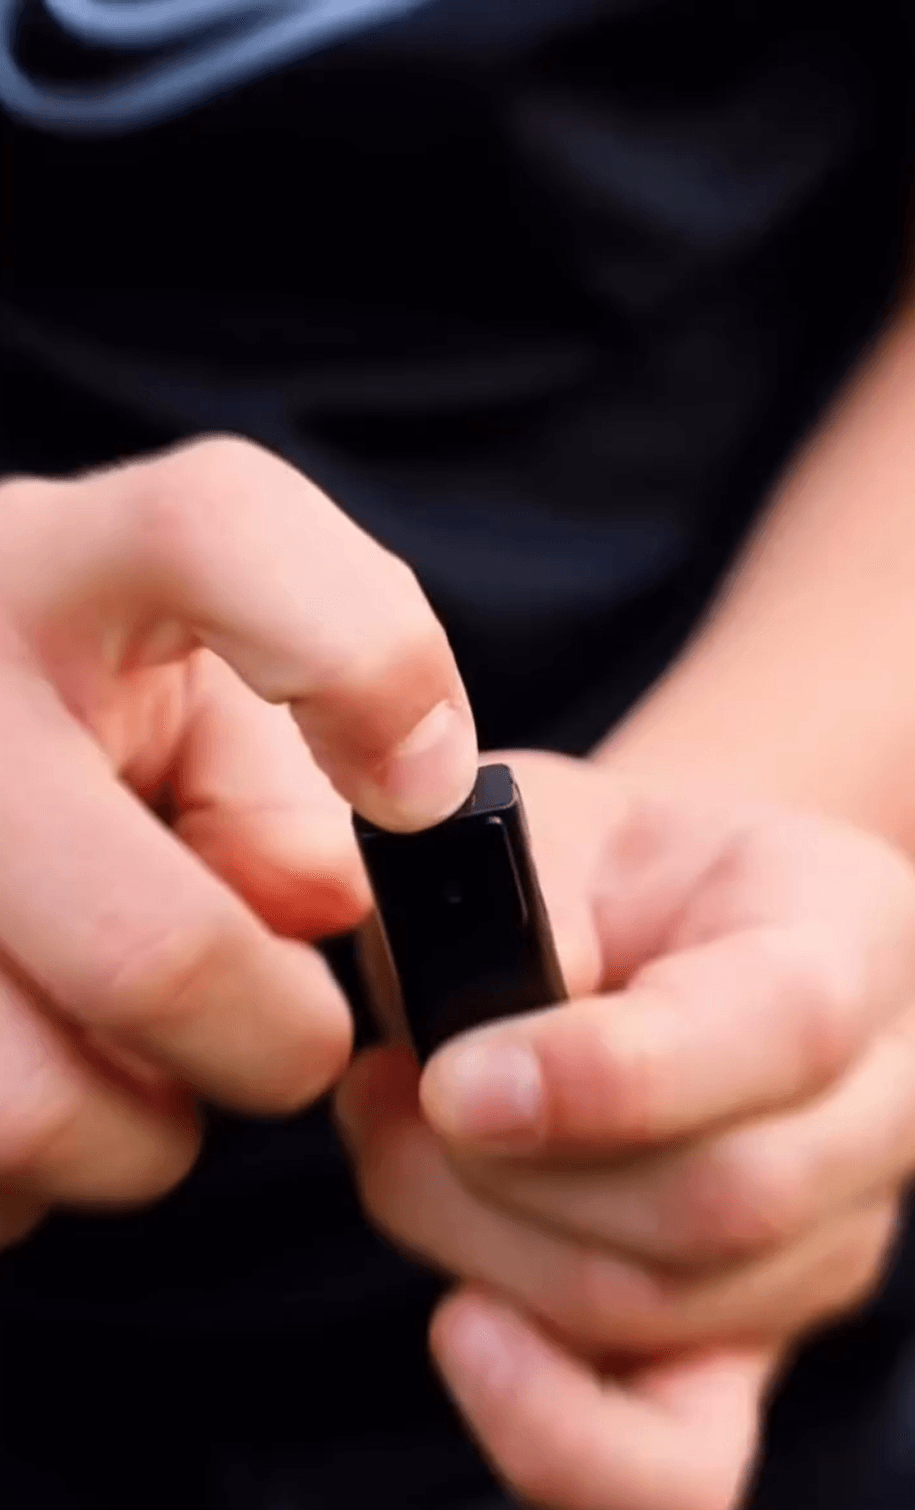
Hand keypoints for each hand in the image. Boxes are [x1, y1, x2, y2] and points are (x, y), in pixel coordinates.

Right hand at [0, 434, 476, 1252]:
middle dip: (276, 1045)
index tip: (419, 791)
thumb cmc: (85, 702)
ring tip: (140, 1068)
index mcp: (58, 570)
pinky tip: (42, 1068)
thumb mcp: (192, 690)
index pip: (216, 535)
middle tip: (295, 1037)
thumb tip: (317, 913)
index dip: (364, 667)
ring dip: (140, 1135)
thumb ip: (283, 776)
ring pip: (36, 1108)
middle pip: (154, 951)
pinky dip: (35, 1168)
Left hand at [337, 751, 914, 1507]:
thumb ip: (520, 877)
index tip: (452, 1080)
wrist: (668, 931)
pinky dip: (560, 1431)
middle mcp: (874, 1108)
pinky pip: (680, 1455)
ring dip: (481, 1242)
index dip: (611, 1076)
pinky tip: (468, 1337)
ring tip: (394, 1139)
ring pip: (661, 1310)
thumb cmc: (608, 869)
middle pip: (712, 1203)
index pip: (779, 1030)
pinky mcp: (748, 1341)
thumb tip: (483, 1030)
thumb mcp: (556, 814)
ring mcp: (822, 1245)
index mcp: (848, 938)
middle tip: (388, 1094)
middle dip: (506, 1168)